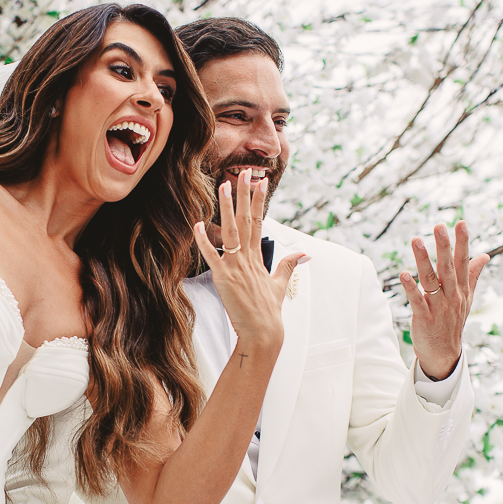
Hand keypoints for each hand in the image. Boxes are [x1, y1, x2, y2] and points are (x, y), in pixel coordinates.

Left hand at [192, 167, 305, 352]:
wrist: (263, 332)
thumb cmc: (269, 311)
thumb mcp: (280, 285)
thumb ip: (288, 266)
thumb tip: (304, 253)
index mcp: (259, 257)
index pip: (260, 221)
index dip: (259, 200)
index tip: (261, 181)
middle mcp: (248, 258)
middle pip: (247, 219)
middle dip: (245, 194)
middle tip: (244, 172)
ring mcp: (236, 267)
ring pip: (232, 231)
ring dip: (228, 207)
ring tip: (225, 186)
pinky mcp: (224, 278)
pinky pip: (213, 255)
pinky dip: (205, 240)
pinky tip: (198, 225)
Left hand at [399, 221, 488, 379]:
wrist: (444, 354)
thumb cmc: (453, 322)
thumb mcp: (467, 298)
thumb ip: (473, 275)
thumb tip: (485, 255)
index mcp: (461, 289)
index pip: (463, 262)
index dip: (462, 242)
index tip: (461, 223)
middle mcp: (451, 296)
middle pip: (448, 268)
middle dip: (444, 246)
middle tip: (439, 226)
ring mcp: (438, 307)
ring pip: (430, 280)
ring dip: (423, 260)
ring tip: (416, 241)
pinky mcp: (423, 317)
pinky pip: (416, 300)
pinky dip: (410, 287)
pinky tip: (403, 274)